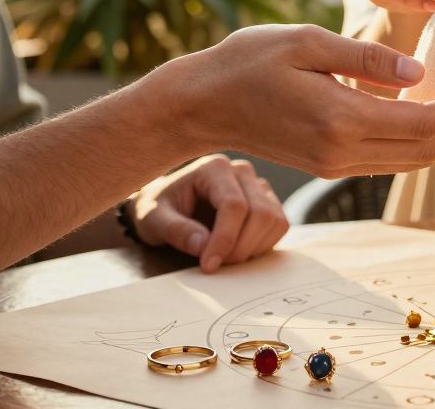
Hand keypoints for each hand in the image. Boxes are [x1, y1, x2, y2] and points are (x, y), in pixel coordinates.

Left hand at [129, 155, 288, 272]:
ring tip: (225, 258)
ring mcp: (258, 186)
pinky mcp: (268, 202)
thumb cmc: (158, 209)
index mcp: (214, 168)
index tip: (208, 265)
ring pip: (275, 220)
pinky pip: (280, 226)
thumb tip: (203, 246)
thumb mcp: (154, 220)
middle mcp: (242, 171)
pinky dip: (262, 246)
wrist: (165, 206)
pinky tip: (237, 250)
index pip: (234, 205)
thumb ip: (176, 231)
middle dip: (240, 248)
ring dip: (253, 248)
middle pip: (260, 214)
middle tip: (216, 266)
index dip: (225, 239)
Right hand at [151, 25, 434, 177]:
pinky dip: (420, 144)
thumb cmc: (248, 61)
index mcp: (339, 118)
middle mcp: (342, 151)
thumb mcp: (306, 40)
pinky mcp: (329, 165)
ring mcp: (335, 164)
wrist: (200, 104)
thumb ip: (365, 56)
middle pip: (424, 151)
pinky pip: (389, 160)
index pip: (422, 124)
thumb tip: (417, 70)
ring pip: (410, 161)